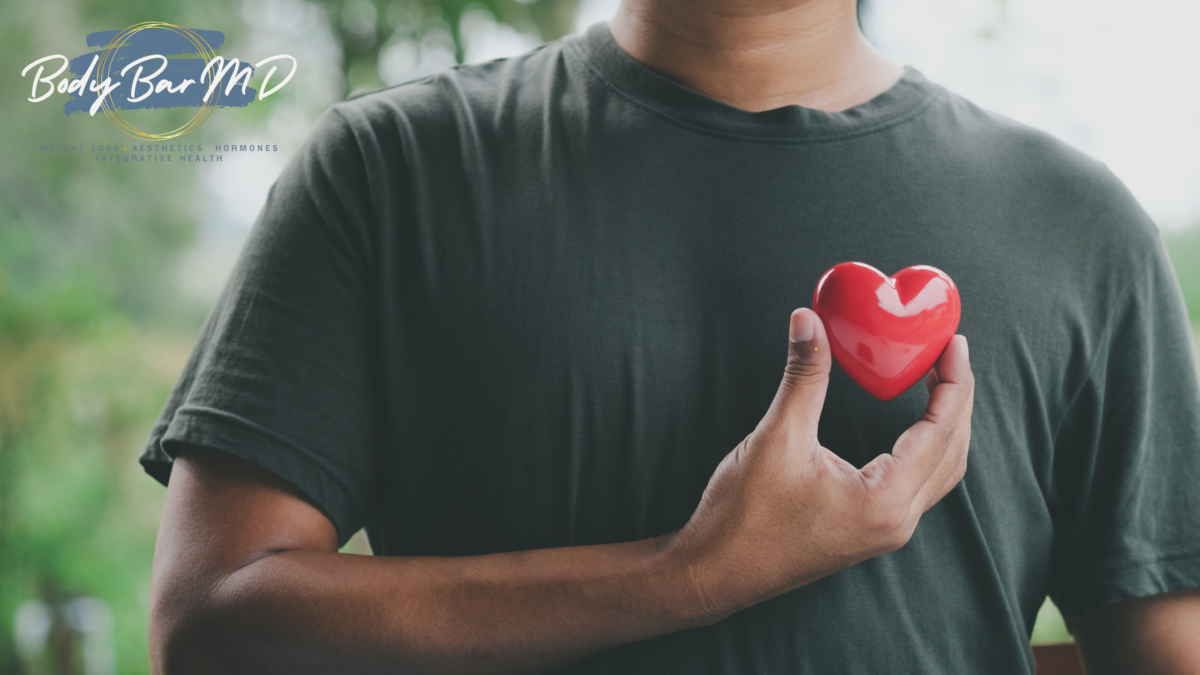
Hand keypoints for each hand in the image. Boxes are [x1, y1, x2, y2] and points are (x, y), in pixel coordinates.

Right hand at [665, 308, 973, 619]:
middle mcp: (896, 521)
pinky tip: (910, 425)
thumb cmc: (743, 517)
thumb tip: (808, 320)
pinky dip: (925, 448)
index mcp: (885, 501)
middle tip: (950, 353)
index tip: (953, 343)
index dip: (953, 382)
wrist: (715, 572)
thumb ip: (803, 377)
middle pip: (952, 452)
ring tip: (937, 381)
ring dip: (945, 426)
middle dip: (957, 399)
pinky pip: (917, 485)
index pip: (941, 432)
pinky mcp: (868, 531)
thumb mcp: (776, 438)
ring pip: (939, 473)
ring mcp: (884, 531)